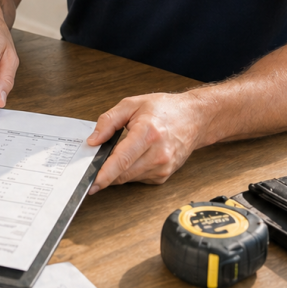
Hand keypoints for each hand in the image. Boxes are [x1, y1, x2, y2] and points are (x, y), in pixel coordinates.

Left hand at [87, 91, 207, 189]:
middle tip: (92, 168)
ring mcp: (163, 167)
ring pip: (130, 179)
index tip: (92, 183)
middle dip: (106, 174)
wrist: (194, 117)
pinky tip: (133, 157)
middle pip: (124, 174)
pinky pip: (139, 178)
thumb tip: (93, 141)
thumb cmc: (165, 109)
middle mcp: (158, 154)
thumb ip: (108, 121)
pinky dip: (130, 171)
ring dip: (118, 172)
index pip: (122, 160)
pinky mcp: (164, 175)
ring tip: (116, 154)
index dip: (105, 173)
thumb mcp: (131, 104)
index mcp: (148, 133)